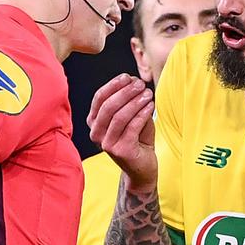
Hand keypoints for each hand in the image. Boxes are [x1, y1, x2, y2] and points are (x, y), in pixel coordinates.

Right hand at [88, 75, 156, 189]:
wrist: (143, 167)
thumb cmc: (137, 138)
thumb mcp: (132, 116)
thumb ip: (130, 100)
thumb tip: (133, 81)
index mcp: (94, 123)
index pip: (99, 98)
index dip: (113, 85)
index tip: (128, 77)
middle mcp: (96, 134)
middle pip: (108, 106)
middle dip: (125, 92)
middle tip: (141, 84)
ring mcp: (107, 144)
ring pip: (119, 117)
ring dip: (135, 102)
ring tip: (148, 94)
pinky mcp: (121, 151)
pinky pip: (132, 127)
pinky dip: (142, 113)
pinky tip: (151, 106)